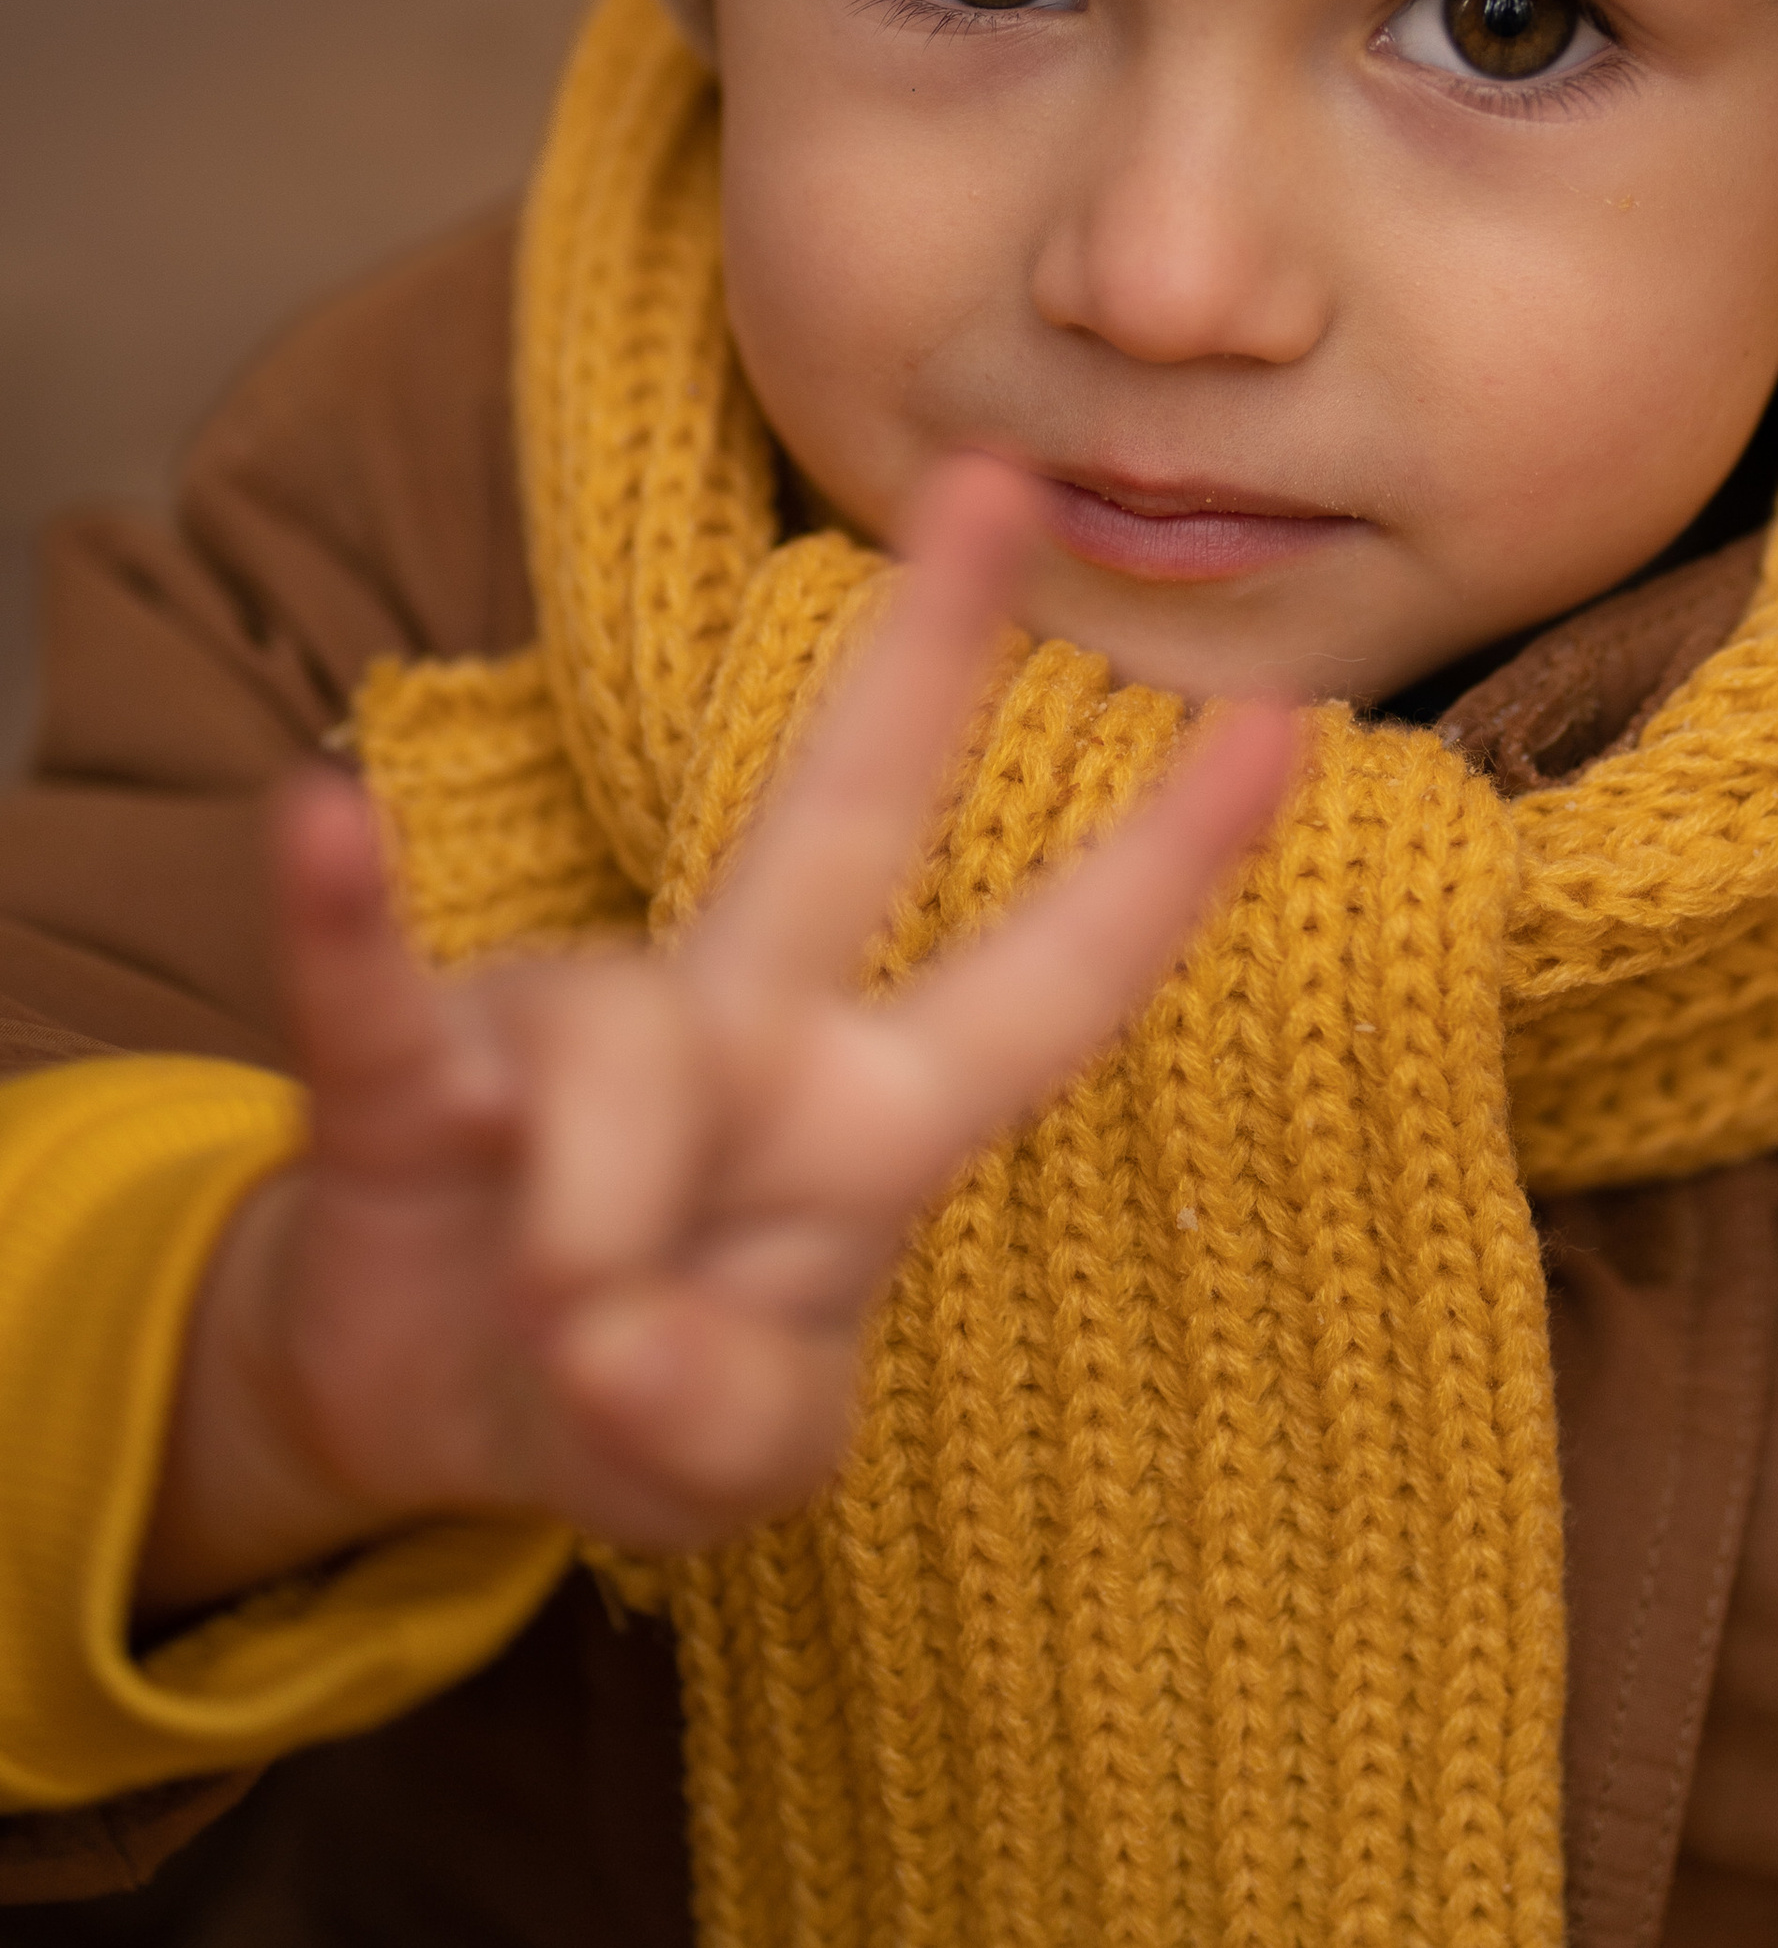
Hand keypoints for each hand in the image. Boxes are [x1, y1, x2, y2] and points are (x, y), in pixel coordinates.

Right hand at [138, 456, 1292, 1615]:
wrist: (413, 1401)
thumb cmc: (630, 1387)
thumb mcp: (731, 1462)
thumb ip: (723, 1424)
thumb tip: (612, 1341)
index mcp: (869, 1121)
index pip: (1053, 983)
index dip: (1168, 869)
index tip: (1292, 720)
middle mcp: (743, 1031)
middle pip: (847, 815)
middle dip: (926, 658)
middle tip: (999, 485)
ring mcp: (571, 1028)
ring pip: (623, 1049)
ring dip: (592, 1230)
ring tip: (566, 1332)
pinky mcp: (409, 1069)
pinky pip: (377, 982)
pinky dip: (346, 913)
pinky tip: (315, 819)